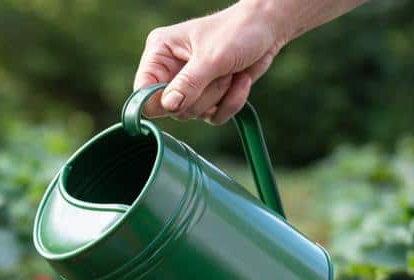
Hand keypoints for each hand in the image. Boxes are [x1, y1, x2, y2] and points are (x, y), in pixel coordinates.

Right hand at [135, 2, 284, 124]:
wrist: (270, 27)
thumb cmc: (239, 31)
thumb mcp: (212, 57)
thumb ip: (188, 84)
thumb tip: (168, 106)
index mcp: (160, 53)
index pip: (143, 89)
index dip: (158, 100)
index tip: (179, 101)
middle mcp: (170, 70)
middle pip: (169, 107)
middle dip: (201, 95)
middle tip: (220, 73)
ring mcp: (189, 86)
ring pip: (192, 113)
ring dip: (218, 97)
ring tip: (230, 73)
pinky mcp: (207, 97)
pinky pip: (211, 117)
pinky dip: (230, 103)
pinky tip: (240, 81)